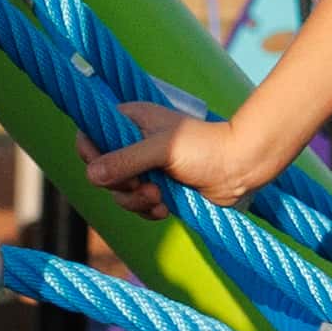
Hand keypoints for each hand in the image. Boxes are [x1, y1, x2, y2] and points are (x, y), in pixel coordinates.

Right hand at [83, 104, 294, 212]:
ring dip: (135, 201)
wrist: (241, 168)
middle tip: (142, 186)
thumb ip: (126, 160)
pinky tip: (165, 209)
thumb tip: (91, 175)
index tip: (103, 167)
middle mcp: (135, 142)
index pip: (91, 133)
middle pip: (102, 169)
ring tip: (159, 199)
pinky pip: (137, 205)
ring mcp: (147, 166)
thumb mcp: (162, 150)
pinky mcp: (159, 188)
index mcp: (132, 120)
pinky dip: (147, 210)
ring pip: (119, 192)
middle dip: (120, 185)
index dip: (91, 152)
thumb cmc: (205, 147)